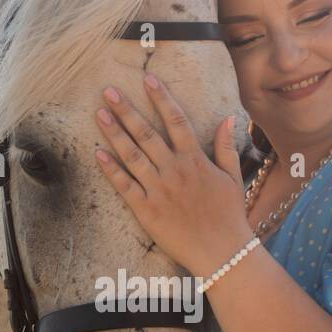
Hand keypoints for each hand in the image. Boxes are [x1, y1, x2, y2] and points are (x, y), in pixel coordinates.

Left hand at [94, 74, 253, 278]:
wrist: (223, 252)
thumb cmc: (230, 216)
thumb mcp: (233, 178)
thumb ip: (226, 147)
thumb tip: (227, 119)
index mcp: (195, 160)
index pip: (176, 120)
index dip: (161, 98)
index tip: (148, 79)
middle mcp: (174, 171)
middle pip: (146, 133)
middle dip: (127, 110)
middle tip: (108, 90)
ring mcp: (158, 190)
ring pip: (132, 155)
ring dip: (114, 133)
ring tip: (99, 113)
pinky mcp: (146, 210)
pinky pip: (125, 186)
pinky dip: (111, 170)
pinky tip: (98, 153)